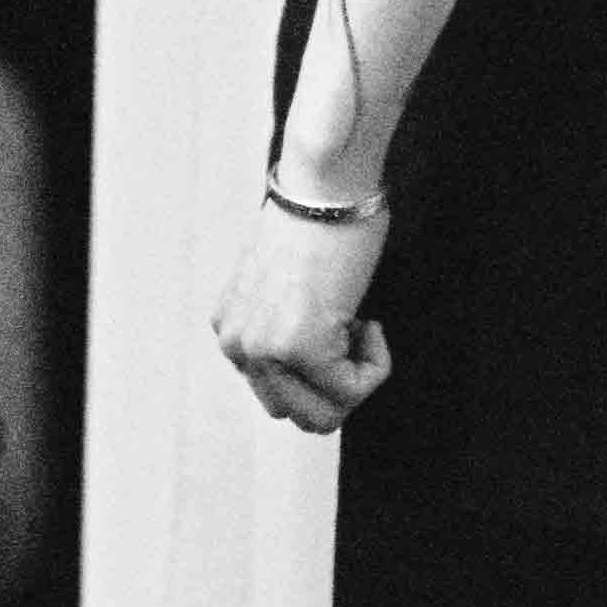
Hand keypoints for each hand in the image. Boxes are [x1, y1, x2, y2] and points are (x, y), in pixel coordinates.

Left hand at [213, 198, 391, 432]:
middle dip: (337, 387)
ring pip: (323, 416)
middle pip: (295, 414)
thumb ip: (285, 332)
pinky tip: (367, 318)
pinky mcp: (300, 348)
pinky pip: (352, 392)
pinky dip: (376, 364)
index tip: (336, 321)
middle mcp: (236, 345)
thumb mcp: (285, 292)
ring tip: (356, 325)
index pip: (278, 393)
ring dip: (354, 382)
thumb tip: (309, 377)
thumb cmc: (319, 228)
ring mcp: (263, 350)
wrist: (326, 190)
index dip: (322, 368)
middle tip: (351, 333)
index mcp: (230, 331)